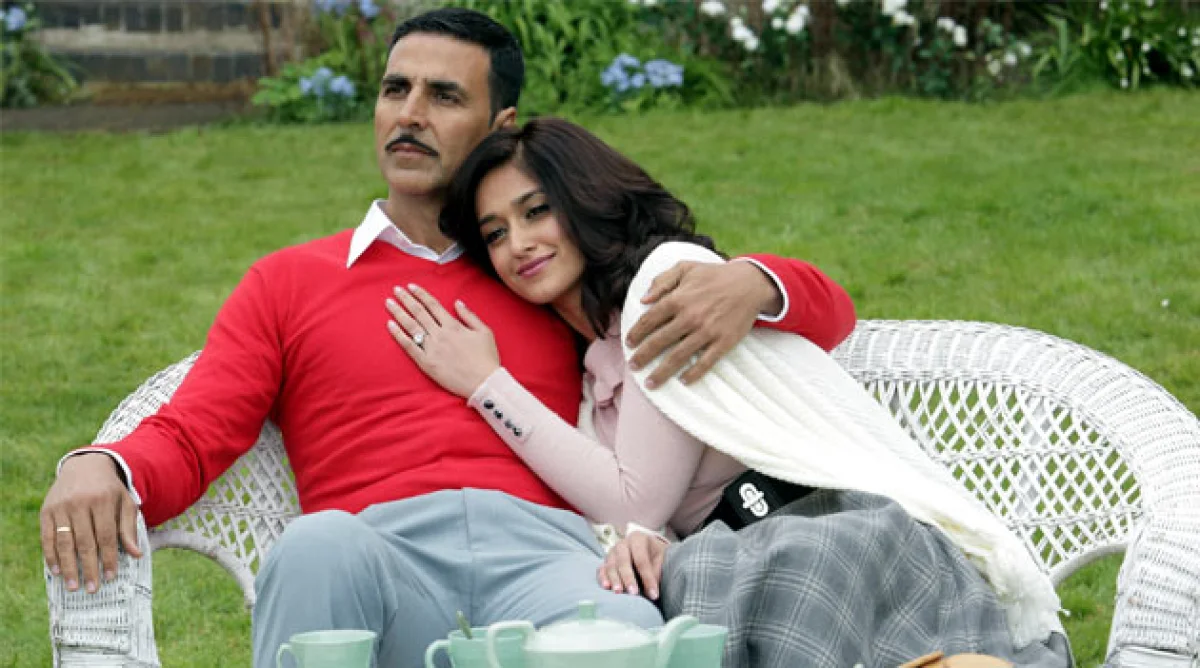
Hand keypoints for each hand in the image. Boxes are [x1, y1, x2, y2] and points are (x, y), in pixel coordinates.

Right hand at [40, 452, 141, 593]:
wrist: (85, 465)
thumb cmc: (109, 489)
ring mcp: (61, 507)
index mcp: (102, 500)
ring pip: (64, 542)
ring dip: (69, 566)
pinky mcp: (46, 511)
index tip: (111, 576)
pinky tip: (57, 571)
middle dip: (89, 567)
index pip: (107, 535)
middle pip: (85, 541)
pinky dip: (51, 556)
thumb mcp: (125, 502)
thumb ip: (129, 528)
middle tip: (92, 589)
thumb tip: (136, 555)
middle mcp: (80, 503)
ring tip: (73, 586)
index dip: (109, 557)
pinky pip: (47, 537)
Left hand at [386, 284, 499, 397]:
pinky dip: (398, 335)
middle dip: (406, 299)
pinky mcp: (426, 363)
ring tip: (389, 303)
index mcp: (453, 326)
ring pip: (411, 326)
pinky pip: (409, 346)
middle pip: (419, 312)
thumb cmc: (486, 359)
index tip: (411, 286)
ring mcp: (431, 349)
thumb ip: (469, 315)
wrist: (484, 383)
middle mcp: (440, 335)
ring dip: (399, 313)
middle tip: (395, 290)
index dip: (421, 294)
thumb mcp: (485, 332)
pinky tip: (390, 325)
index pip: (433, 305)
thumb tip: (457, 303)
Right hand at [597, 531, 667, 600]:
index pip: (641, 559)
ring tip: (619, 592)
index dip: (648, 577)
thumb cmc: (655, 558)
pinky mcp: (605, 563)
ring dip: (615, 580)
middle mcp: (622, 544)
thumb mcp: (661, 560)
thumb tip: (652, 590)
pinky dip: (603, 578)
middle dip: (628, 578)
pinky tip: (606, 586)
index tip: (654, 594)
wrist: (647, 554)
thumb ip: (657, 572)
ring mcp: (612, 553)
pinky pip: (602, 570)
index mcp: (638, 538)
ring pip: (611, 566)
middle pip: (623, 561)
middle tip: (634, 593)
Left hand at [627, 260, 780, 387]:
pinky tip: (683, 381)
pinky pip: (705, 362)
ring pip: (678, 356)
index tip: (628, 344)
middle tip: (633, 367)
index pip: (649, 320)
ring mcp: (707, 331)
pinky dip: (693, 374)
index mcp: (678, 298)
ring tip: (650, 383)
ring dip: (662, 372)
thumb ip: (662, 281)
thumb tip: (643, 299)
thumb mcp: (686, 268)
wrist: (750, 283)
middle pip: (659, 342)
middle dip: (643, 357)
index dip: (636, 333)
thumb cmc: (715, 275)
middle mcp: (689, 317)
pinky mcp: (723, 342)